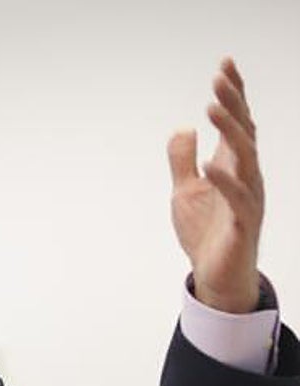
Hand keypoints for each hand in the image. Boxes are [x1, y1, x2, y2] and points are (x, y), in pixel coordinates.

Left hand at [169, 57, 263, 313]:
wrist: (214, 275)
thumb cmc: (205, 232)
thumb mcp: (185, 191)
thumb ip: (183, 160)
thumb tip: (183, 128)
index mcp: (233, 166)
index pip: (237, 123)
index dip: (233, 95)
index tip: (225, 65)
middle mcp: (245, 177)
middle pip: (243, 132)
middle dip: (233, 104)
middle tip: (220, 77)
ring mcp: (247, 199)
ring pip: (245, 158)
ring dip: (230, 131)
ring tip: (212, 107)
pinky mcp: (242, 224)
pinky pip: (238, 199)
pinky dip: (225, 181)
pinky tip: (211, 165)